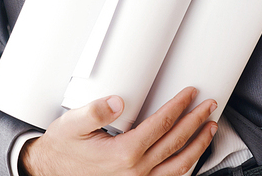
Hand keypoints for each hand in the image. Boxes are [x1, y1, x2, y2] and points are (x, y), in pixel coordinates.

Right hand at [20, 87, 216, 175]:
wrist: (51, 173)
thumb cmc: (63, 147)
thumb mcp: (73, 124)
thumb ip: (96, 111)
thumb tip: (118, 100)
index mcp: (124, 153)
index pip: (161, 124)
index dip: (179, 106)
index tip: (191, 92)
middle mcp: (136, 171)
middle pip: (176, 143)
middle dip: (196, 121)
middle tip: (210, 105)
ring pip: (179, 166)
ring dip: (198, 145)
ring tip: (210, 128)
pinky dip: (186, 166)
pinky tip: (192, 154)